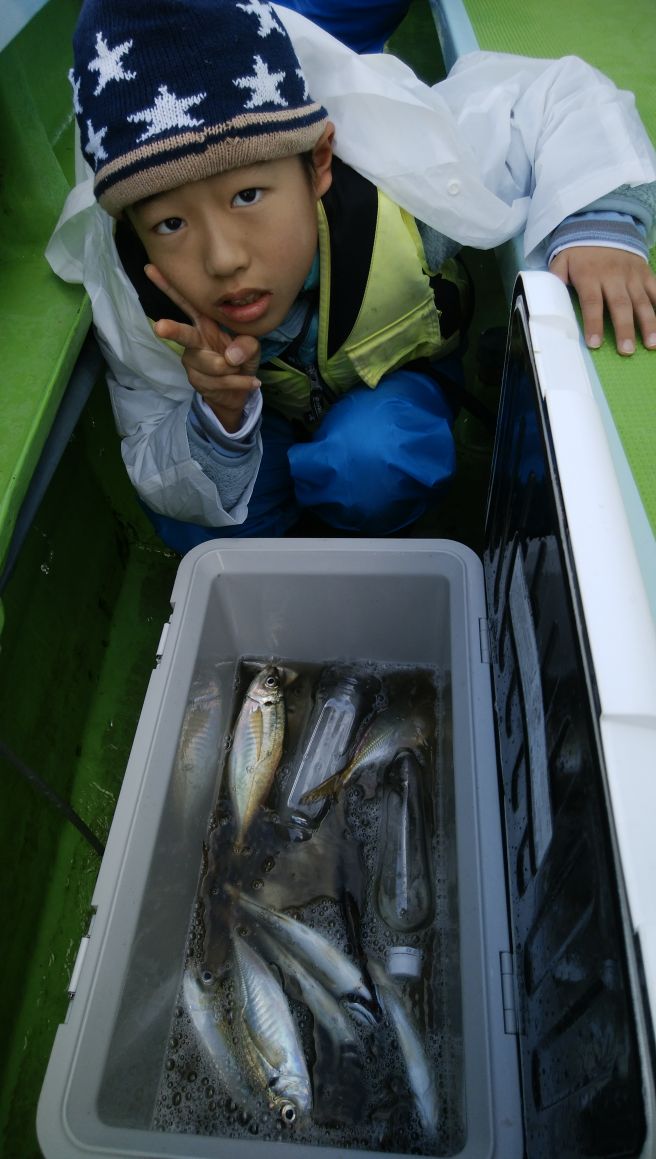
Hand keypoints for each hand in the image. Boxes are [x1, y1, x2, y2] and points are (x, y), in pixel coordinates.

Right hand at [145, 263, 260, 431]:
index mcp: (205, 323)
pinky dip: (240, 382)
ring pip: (216, 364)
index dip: (167, 286)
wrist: (238, 392)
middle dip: (172, 330)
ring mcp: (192, 361)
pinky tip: (250, 382)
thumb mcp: (252, 346)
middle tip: (159, 327)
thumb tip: (230, 356)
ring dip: (235, 369)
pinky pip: (223, 381)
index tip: (150, 268)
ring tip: (241, 368)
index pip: (185, 302)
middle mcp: (195, 340)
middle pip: (183, 334)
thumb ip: (247, 345)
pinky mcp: (196, 380)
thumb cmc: (241, 359)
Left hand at [549, 246, 655, 354]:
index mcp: (590, 276)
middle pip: (620, 305)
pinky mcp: (645, 273)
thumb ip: (556, 276)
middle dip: (624, 329)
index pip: (592, 302)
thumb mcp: (562, 260)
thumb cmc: (580, 253)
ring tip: (651, 344)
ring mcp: (632, 275)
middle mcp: (614, 277)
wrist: (603, 225)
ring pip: (642, 301)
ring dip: (648, 323)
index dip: (594, 323)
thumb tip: (550, 292)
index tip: (595, 343)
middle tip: (626, 351)